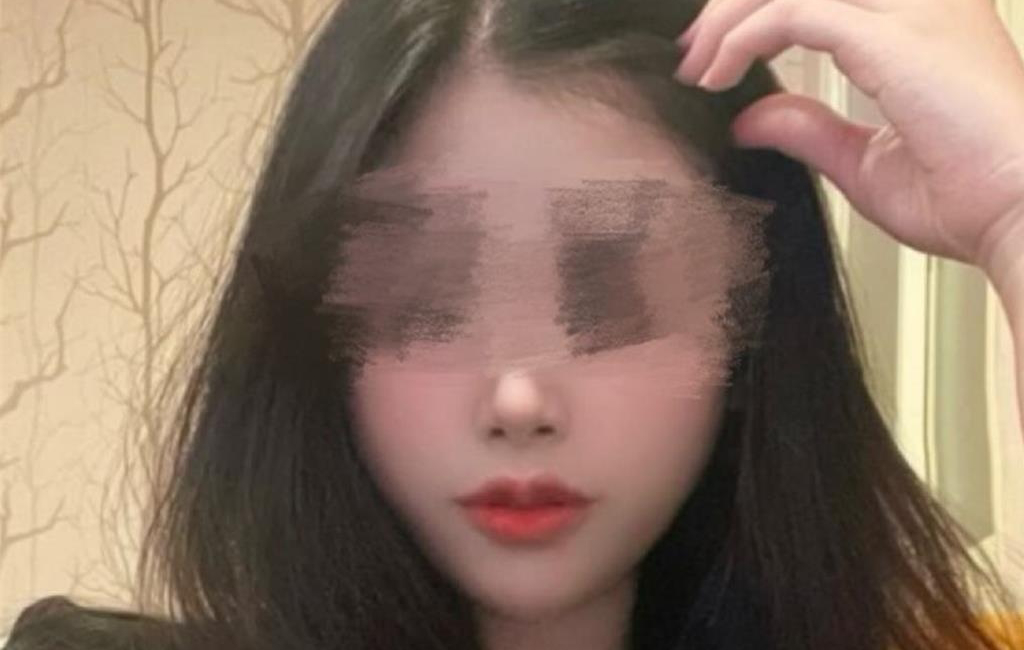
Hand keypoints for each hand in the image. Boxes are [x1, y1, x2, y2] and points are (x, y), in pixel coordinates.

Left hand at [673, 0, 1023, 288]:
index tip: (713, 57)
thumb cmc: (969, 199)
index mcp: (920, 24)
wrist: (1021, 218)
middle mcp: (919, 3)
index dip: (758, 12)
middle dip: (736, 5)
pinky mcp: (892, 37)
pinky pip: (791, 12)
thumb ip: (808, 129)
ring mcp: (911, 11)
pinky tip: (718, 74)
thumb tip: (751, 118)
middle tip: (693, 54)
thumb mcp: (864, 161)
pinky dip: (743, 38)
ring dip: (731, 16)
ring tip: (698, 66)